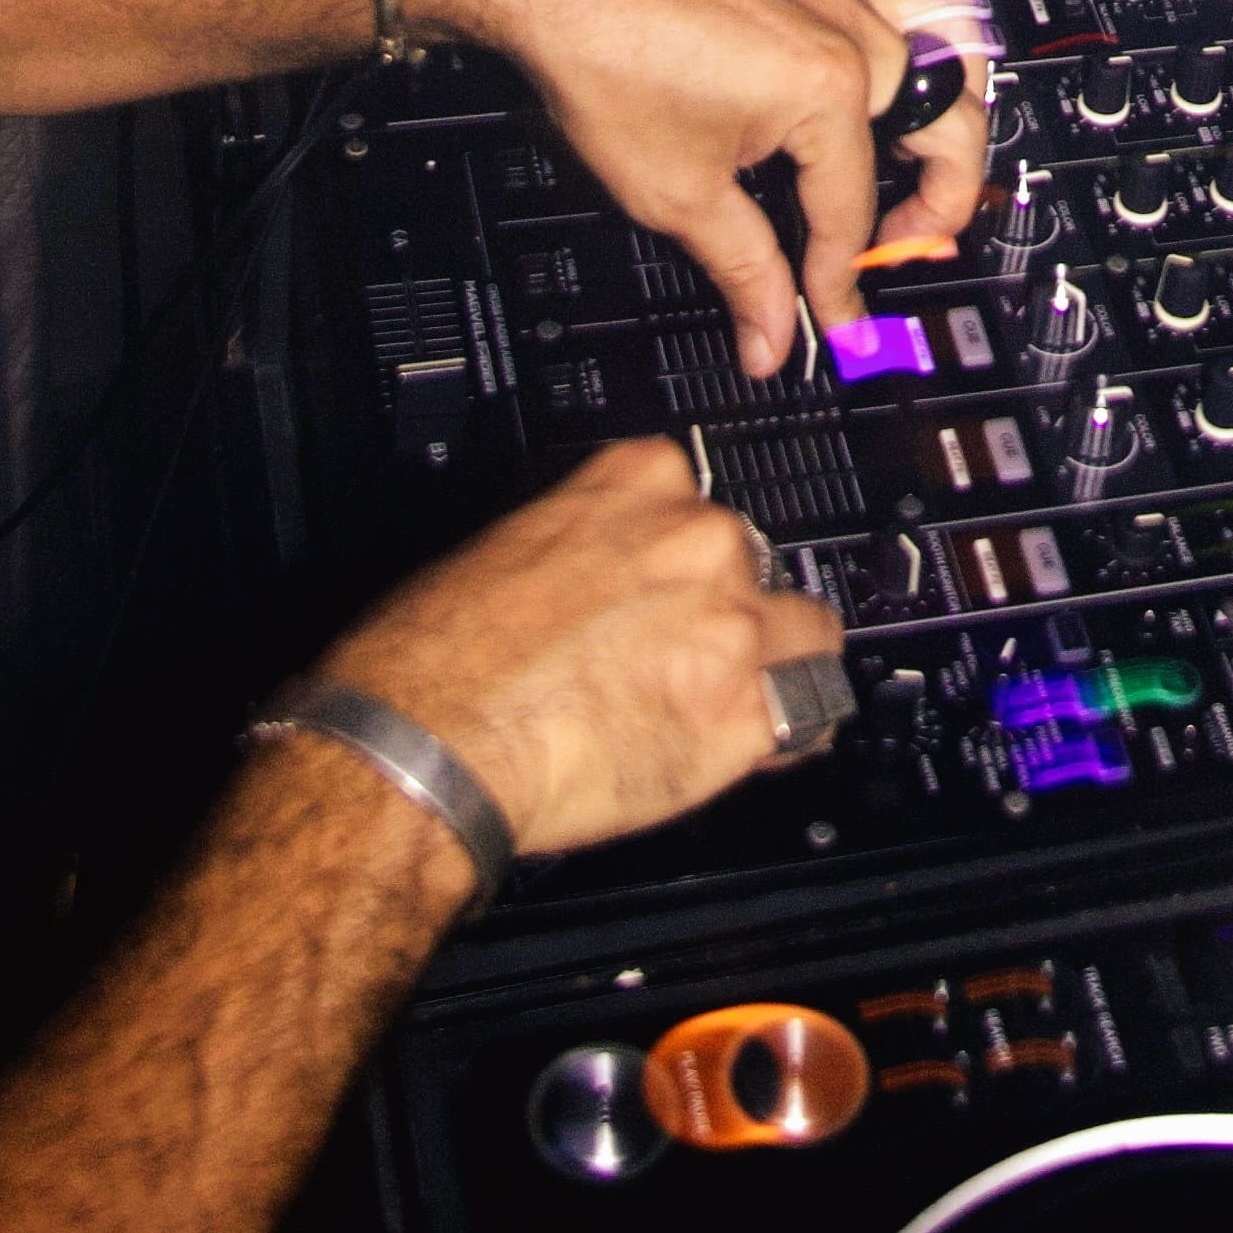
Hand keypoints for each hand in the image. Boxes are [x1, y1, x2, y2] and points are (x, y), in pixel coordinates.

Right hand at [319, 433, 845, 863]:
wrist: (428, 744)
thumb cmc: (437, 656)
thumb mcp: (509, 544)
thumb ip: (584, 542)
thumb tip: (599, 576)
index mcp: (638, 482)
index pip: (697, 497)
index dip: (681, 553)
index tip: (668, 582)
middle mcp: (697, 540)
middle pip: (753, 564)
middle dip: (719, 610)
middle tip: (668, 658)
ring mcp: (729, 624)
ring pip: (803, 632)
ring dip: (769, 666)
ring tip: (719, 704)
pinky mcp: (740, 715)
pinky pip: (804, 717)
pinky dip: (782, 736)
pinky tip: (748, 750)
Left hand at [406, 0, 983, 363]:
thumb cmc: (607, 58)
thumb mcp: (678, 192)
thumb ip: (744, 272)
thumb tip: (770, 336)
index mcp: (830, 86)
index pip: (852, 212)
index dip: (837, 280)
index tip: (827, 320)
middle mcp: (850, 29)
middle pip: (950, 123)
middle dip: (937, 202)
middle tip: (894, 249)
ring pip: (947, 45)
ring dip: (946, 114)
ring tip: (915, 168)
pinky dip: (909, 44)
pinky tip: (870, 79)